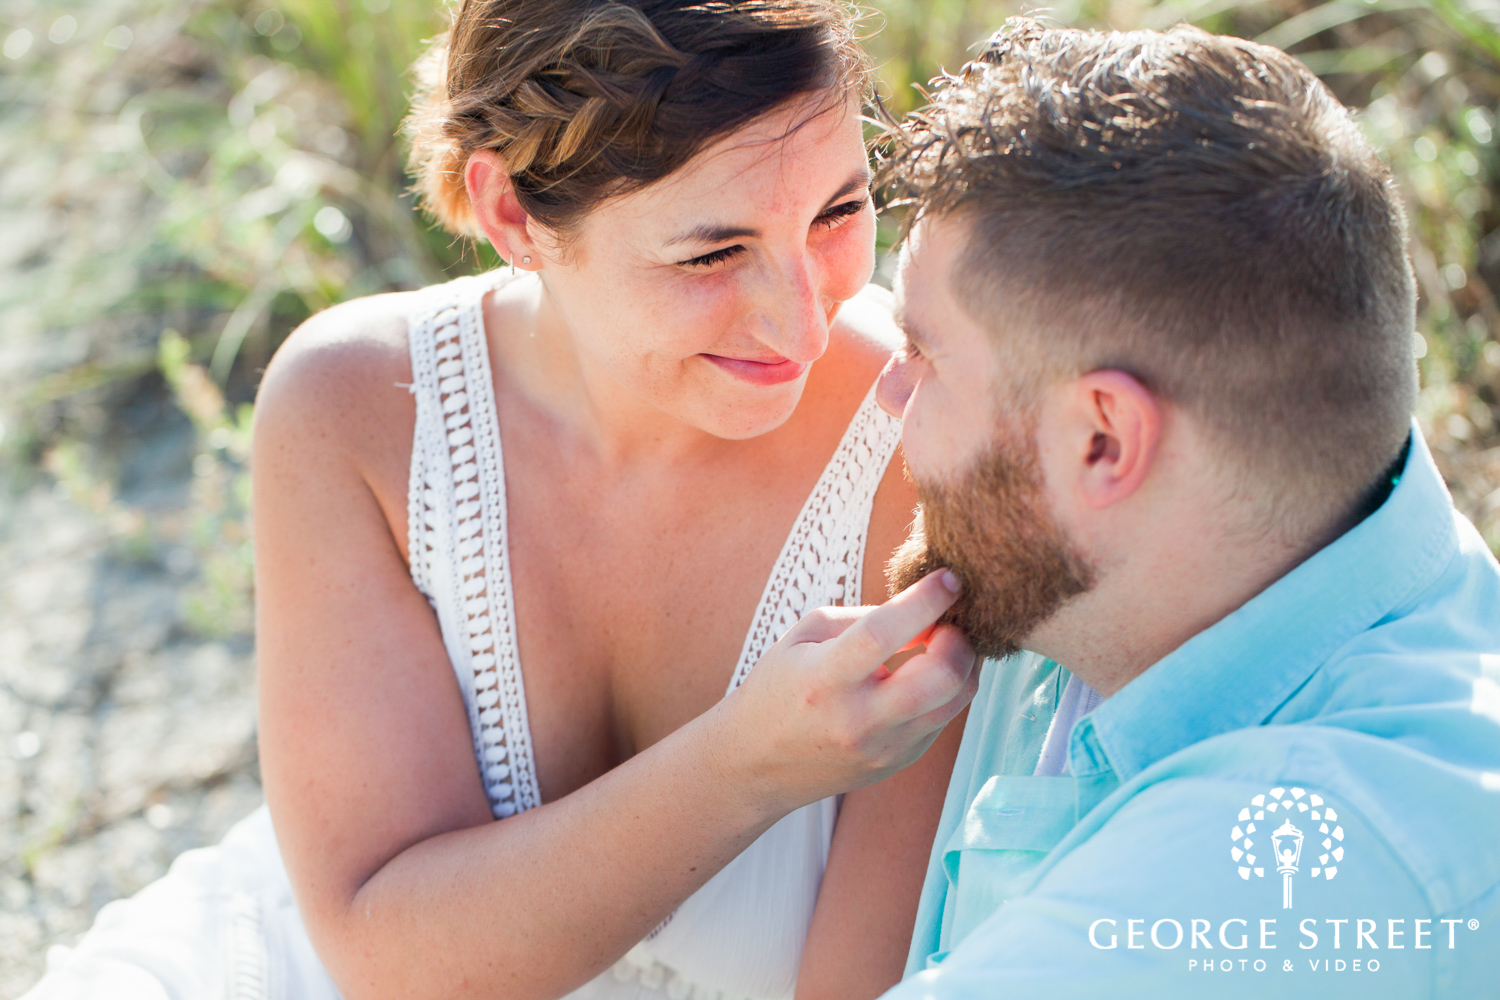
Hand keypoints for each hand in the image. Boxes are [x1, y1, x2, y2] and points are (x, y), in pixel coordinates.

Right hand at [719, 569, 979, 814]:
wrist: (756, 765)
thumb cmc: (778, 688)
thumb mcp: (803, 636)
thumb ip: (864, 618)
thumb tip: (922, 611)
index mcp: (824, 679)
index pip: (883, 634)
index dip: (924, 601)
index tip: (948, 578)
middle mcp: (859, 720)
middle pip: (942, 677)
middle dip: (959, 638)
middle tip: (947, 620)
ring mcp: (885, 748)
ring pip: (957, 698)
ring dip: (963, 662)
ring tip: (943, 642)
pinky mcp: (900, 761)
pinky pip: (945, 716)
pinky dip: (947, 686)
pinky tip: (927, 671)